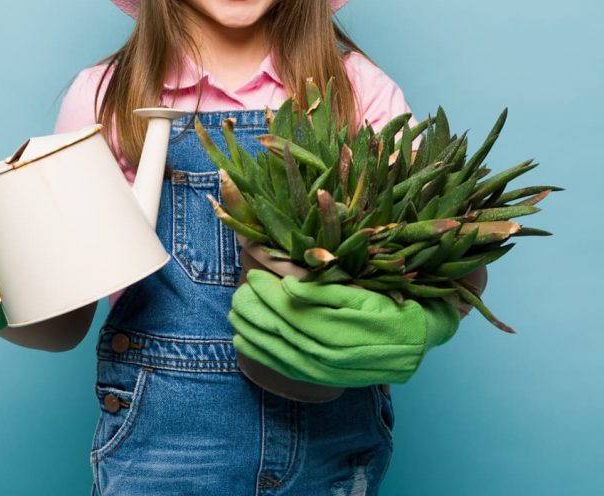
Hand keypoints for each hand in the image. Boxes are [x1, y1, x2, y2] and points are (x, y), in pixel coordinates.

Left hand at [229, 270, 458, 386]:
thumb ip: (326, 290)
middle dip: (257, 312)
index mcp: (346, 329)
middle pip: (286, 331)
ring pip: (283, 351)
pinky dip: (264, 355)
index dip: (270, 294)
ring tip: (235, 315)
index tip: (252, 276)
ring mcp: (330, 371)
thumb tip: (289, 285)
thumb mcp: (363, 292)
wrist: (418, 342)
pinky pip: (290, 368)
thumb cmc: (391, 307)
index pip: (296, 311)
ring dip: (254, 333)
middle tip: (238, 293)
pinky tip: (244, 343)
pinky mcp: (328, 378)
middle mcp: (336, 354)